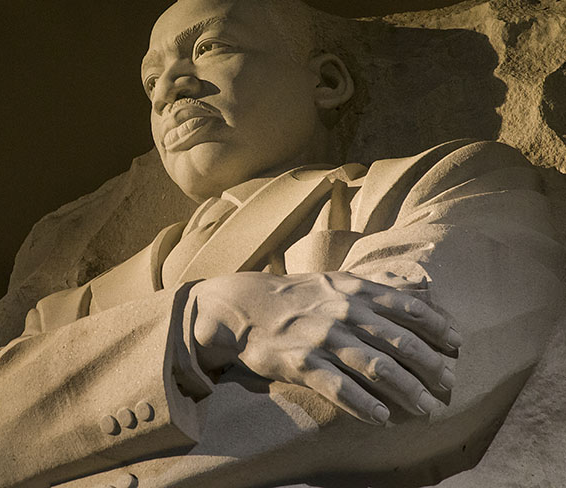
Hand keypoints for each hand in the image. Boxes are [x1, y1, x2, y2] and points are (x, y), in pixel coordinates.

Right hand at [188, 271, 460, 424]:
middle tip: (448, 384)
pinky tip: (383, 418)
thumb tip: (423, 289)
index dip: (437, 327)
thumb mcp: (335, 280)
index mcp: (354, 289)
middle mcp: (342, 311)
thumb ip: (375, 287)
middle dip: (430, 365)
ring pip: (376, 367)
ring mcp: (322, 338)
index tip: (457, 344)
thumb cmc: (294, 296)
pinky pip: (340, 388)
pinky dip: (364, 405)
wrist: (242, 307)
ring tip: (425, 408)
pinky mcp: (301, 363)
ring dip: (406, 390)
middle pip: (399, 342)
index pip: (408, 307)